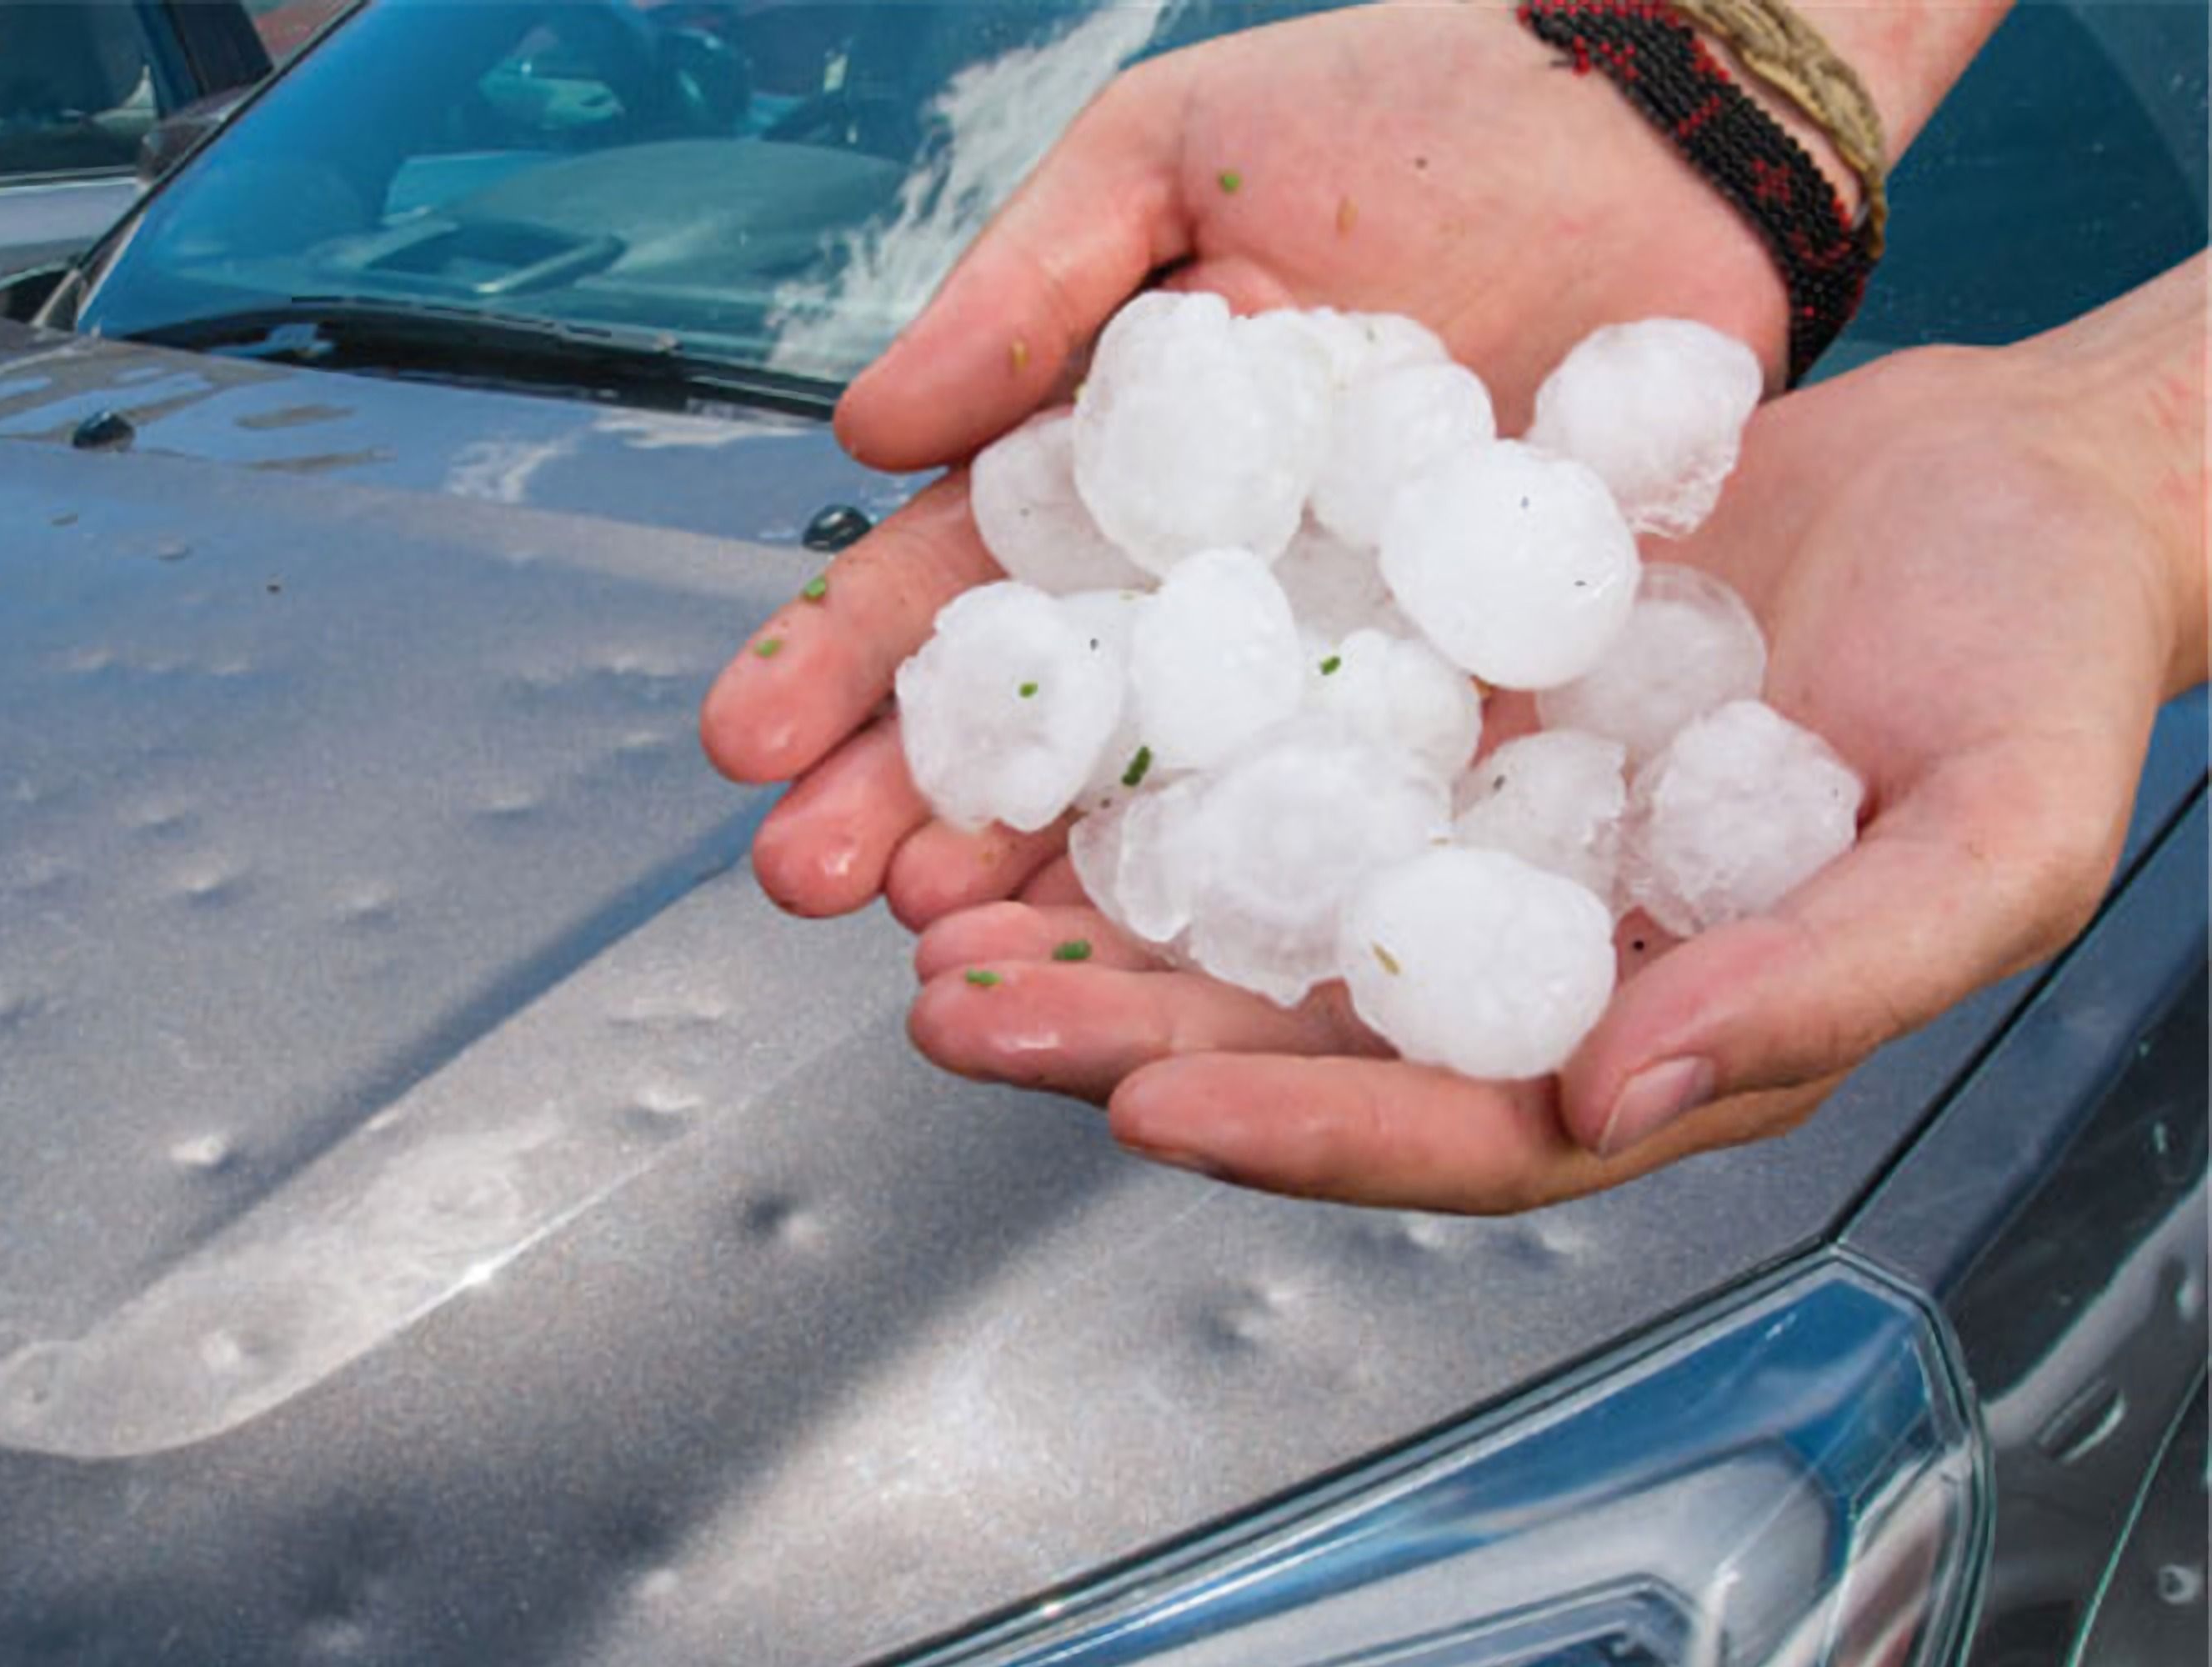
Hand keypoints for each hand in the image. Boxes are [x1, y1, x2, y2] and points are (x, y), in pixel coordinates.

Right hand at [706, 2, 1807, 928]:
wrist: (1652, 123)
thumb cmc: (1398, 109)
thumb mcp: (1166, 160)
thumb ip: (1022, 291)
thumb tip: (865, 431)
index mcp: (1103, 474)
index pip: (945, 585)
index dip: (841, 662)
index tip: (745, 739)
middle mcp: (1194, 591)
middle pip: (1034, 721)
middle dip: (907, 805)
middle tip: (810, 884)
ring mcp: (1322, 655)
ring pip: (1165, 793)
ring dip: (1047, 879)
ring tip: (945, 939)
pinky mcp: (1464, 690)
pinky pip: (1357, 797)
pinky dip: (1269, 879)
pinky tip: (1177, 945)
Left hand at [900, 328, 2201, 1212]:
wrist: (2006, 490)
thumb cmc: (2035, 678)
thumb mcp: (1994, 842)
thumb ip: (1824, 982)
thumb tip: (1612, 1098)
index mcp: (1652, 1039)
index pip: (1452, 1129)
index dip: (1300, 1130)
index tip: (1144, 1107)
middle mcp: (1533, 956)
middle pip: (1304, 1035)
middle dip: (1125, 1040)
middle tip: (957, 1016)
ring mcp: (1468, 830)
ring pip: (1253, 904)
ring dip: (1092, 919)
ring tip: (935, 916)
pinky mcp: (1430, 704)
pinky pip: (1269, 745)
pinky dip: (1152, 762)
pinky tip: (1040, 756)